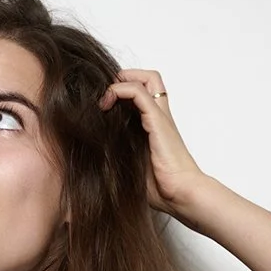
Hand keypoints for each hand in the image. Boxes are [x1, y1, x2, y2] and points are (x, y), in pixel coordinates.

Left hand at [99, 69, 208, 214]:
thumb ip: (117, 153)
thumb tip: (88, 154)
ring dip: (121, 80)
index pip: (143, 92)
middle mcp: (159, 116)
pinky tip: (106, 104)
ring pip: (147, 78)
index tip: (100, 104)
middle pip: (150, 78)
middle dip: (125, 76)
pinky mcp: (158, 121)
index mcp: (153, 125)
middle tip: (105, 94)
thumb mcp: (130, 165)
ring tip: (104, 99)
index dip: (121, 90)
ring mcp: (160, 117)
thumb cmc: (160, 188)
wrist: (181, 194)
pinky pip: (139, 93)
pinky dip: (120, 90)